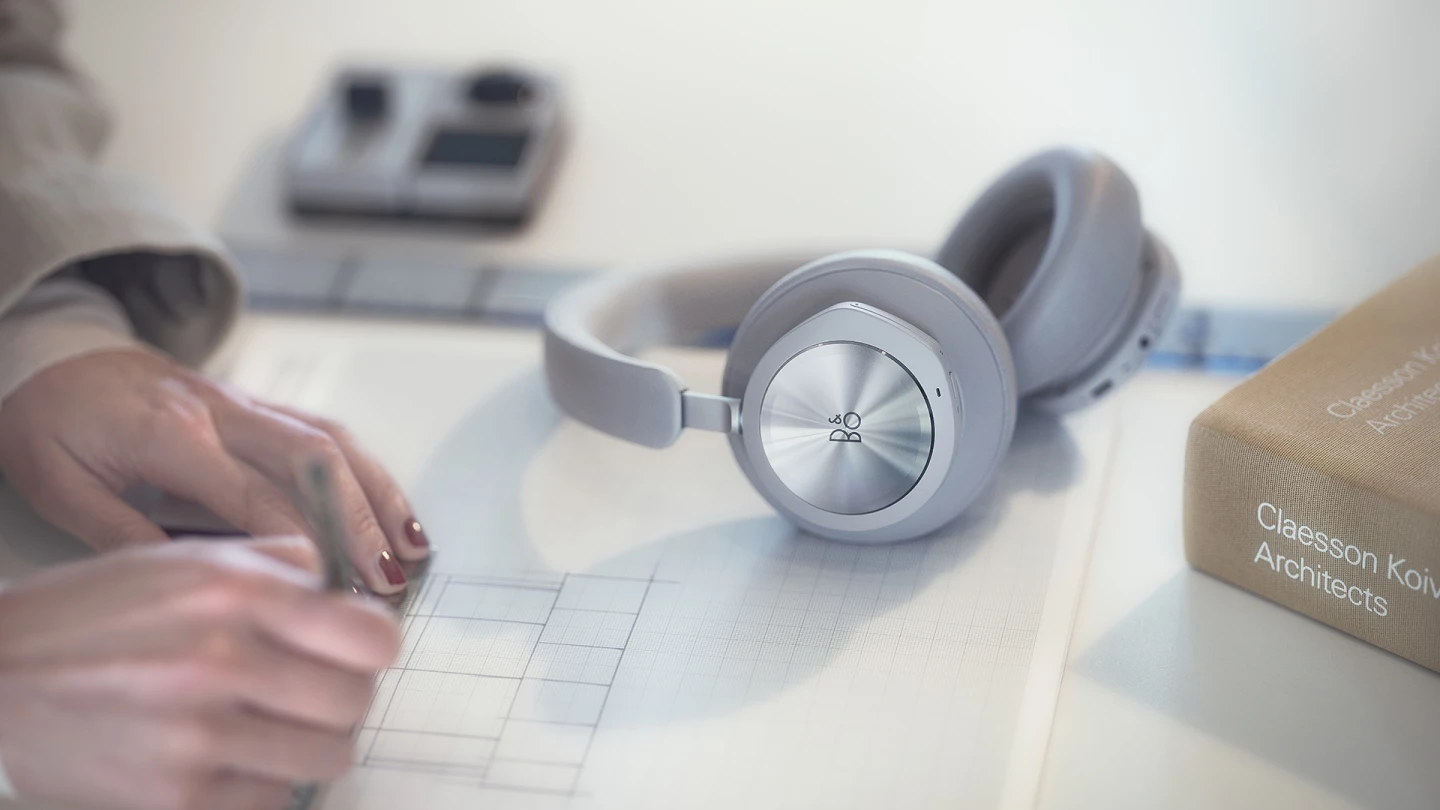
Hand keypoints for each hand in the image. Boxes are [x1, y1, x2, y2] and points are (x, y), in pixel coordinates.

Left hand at [0, 348, 428, 593]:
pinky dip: (367, 471)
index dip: (297, 541)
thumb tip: (194, 582)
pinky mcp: (258, 407)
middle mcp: (221, 411)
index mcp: (169, 433)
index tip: (328, 590)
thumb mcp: (59, 485)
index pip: (252, 492)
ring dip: (379, 493)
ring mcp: (246, 404)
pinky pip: (326, 433)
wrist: (52, 354)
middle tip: (388, 577)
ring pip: (332, 441)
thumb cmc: (52, 420)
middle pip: (312, 460)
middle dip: (360, 520)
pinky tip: (393, 509)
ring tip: (412, 547)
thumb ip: (124, 534)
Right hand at [0, 535, 399, 809]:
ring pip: (328, 756)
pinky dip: (258, 782)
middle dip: (339, 697)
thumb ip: (272, 564)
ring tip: (263, 724)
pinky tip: (220, 755)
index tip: (354, 650)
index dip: (370, 645)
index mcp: (233, 592)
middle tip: (306, 691)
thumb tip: (344, 583)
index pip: (369, 634)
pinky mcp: (176, 797)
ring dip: (305, 744)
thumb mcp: (179, 562)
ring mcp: (198, 735)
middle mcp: (220, 659)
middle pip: (355, 701)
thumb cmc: (88, 617)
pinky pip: (272, 799)